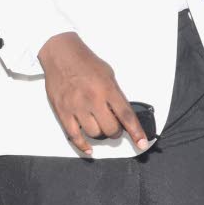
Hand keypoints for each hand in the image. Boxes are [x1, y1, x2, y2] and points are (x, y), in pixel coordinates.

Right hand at [37, 32, 148, 153]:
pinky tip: (89, 149)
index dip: (136, 132)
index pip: (126, 115)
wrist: (61, 55)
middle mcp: (93, 100)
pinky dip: (83, 145)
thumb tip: (122, 115)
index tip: (142, 143)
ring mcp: (76, 107)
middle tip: (115, 127)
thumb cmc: (87, 63)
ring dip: (100, 134)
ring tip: (100, 126)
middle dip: (116, 131)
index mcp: (107, 89)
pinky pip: (74, 136)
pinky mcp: (63, 112)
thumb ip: (116, 95)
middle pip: (110, 128)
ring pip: (94, 133)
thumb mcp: (109, 74)